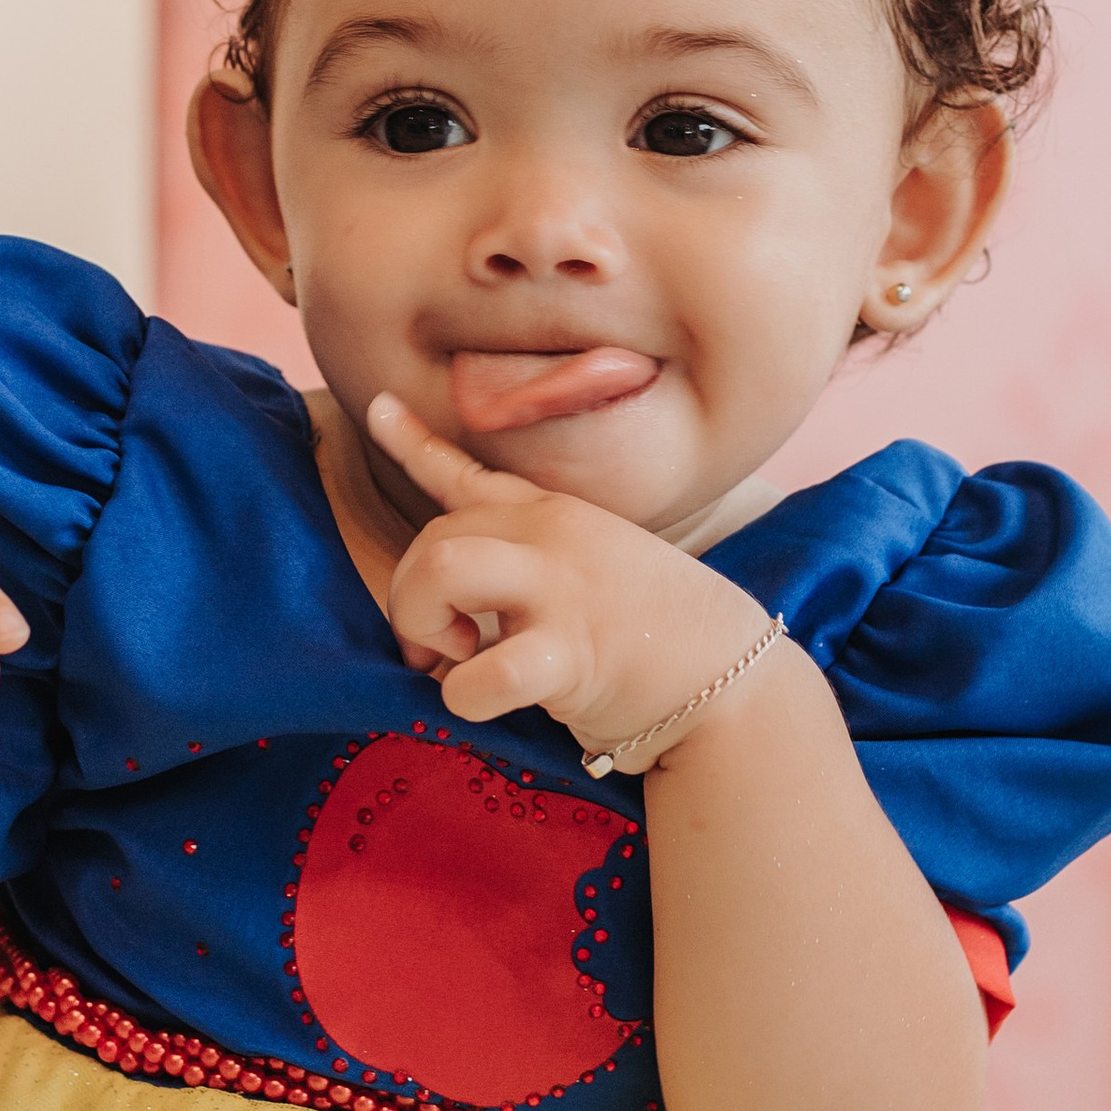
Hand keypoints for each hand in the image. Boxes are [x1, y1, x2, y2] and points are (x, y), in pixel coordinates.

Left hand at [367, 393, 767, 758]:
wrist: (733, 677)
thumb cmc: (657, 635)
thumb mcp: (592, 571)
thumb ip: (526, 572)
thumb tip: (451, 625)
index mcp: (553, 514)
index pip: (469, 472)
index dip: (413, 441)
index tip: (378, 409)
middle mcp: (552, 535)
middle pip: (430, 539)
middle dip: (410, 601)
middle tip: (439, 652)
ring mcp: (562, 587)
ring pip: (438, 567)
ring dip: (421, 622)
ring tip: (453, 660)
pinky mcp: (572, 651)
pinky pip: (484, 671)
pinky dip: (462, 694)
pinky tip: (480, 701)